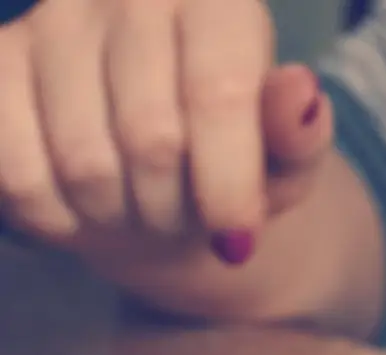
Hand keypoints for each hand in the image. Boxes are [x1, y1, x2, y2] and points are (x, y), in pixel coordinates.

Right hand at [0, 0, 332, 269]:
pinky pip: (19, 172)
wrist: (157, 164)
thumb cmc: (233, 158)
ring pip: (84, 164)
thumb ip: (299, 136)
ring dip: (122, 217)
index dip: (228, 185)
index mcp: (215, 0)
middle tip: (187, 217)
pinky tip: (87, 207)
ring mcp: (52, 21)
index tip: (238, 241)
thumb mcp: (287, 159)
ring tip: (143, 207)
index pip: (217, 95)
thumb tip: (300, 93)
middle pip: (150, 138)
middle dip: (177, 209)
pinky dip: (60, 218)